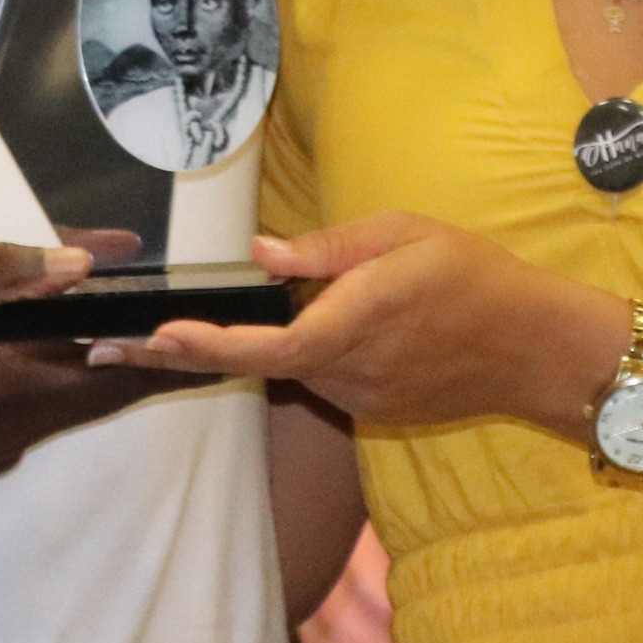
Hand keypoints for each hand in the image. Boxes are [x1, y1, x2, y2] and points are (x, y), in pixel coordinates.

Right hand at [0, 240, 180, 475]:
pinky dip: (37, 369)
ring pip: (50, 401)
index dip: (167, 357)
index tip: (217, 338)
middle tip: (173, 309)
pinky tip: (34, 328)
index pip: (109, 380)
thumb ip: (0, 271)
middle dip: (131, 351)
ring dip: (80, 357)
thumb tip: (78, 267)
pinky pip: (15, 406)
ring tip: (111, 303)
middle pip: (88, 394)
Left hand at [114, 214, 614, 431]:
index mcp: (358, 320)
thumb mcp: (407, 235)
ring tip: (157, 337)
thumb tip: (261, 253)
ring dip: (231, 354)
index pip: (271, 344)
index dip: (211, 345)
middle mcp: (350, 369)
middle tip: (107, 348)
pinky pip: (314, 377)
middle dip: (180, 357)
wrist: (535, 351)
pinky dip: (283, 358)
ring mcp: (358, 396)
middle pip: (255, 365)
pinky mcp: (370, 407)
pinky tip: (267, 338)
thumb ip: (331, 248)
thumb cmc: (475, 277)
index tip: (160, 337)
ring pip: (283, 371)